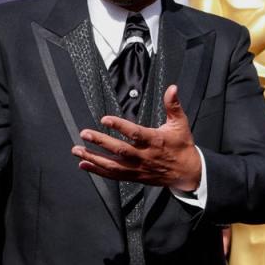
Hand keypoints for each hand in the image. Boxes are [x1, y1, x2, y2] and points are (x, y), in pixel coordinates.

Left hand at [73, 85, 200, 188]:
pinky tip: (84, 165)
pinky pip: (114, 175)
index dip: (119, 126)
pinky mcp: (134, 176)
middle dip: (101, 142)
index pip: (135, 133)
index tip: (105, 119)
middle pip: (120, 150)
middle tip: (85, 134)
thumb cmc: (182, 146)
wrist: (186, 172)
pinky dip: (98, 171)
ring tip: (77, 151)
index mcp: (154, 141)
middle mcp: (144, 156)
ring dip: (94, 158)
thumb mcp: (181, 124)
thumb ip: (173, 105)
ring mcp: (138, 168)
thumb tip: (172, 88)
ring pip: (113, 165)